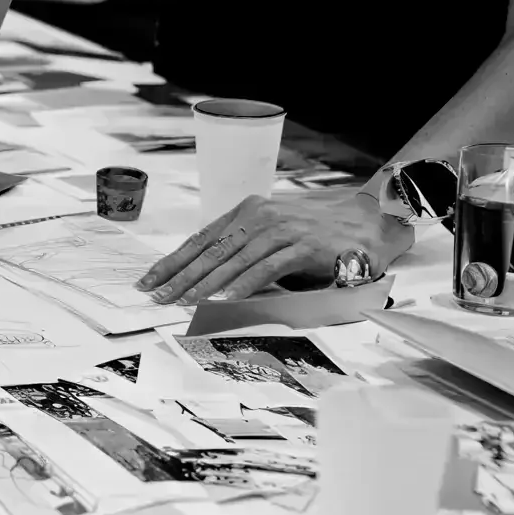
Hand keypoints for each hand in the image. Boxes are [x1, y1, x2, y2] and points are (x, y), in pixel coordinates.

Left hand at [136, 190, 413, 304]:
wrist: (365, 222)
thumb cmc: (315, 234)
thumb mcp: (272, 235)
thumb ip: (243, 249)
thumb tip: (205, 278)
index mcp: (247, 211)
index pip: (201, 239)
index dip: (172, 261)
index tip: (148, 281)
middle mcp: (259, 216)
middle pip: (210, 251)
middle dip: (179, 277)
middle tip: (156, 297)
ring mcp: (281, 229)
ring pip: (233, 260)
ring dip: (204, 284)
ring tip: (181, 303)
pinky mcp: (302, 246)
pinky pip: (266, 269)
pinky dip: (243, 285)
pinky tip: (224, 300)